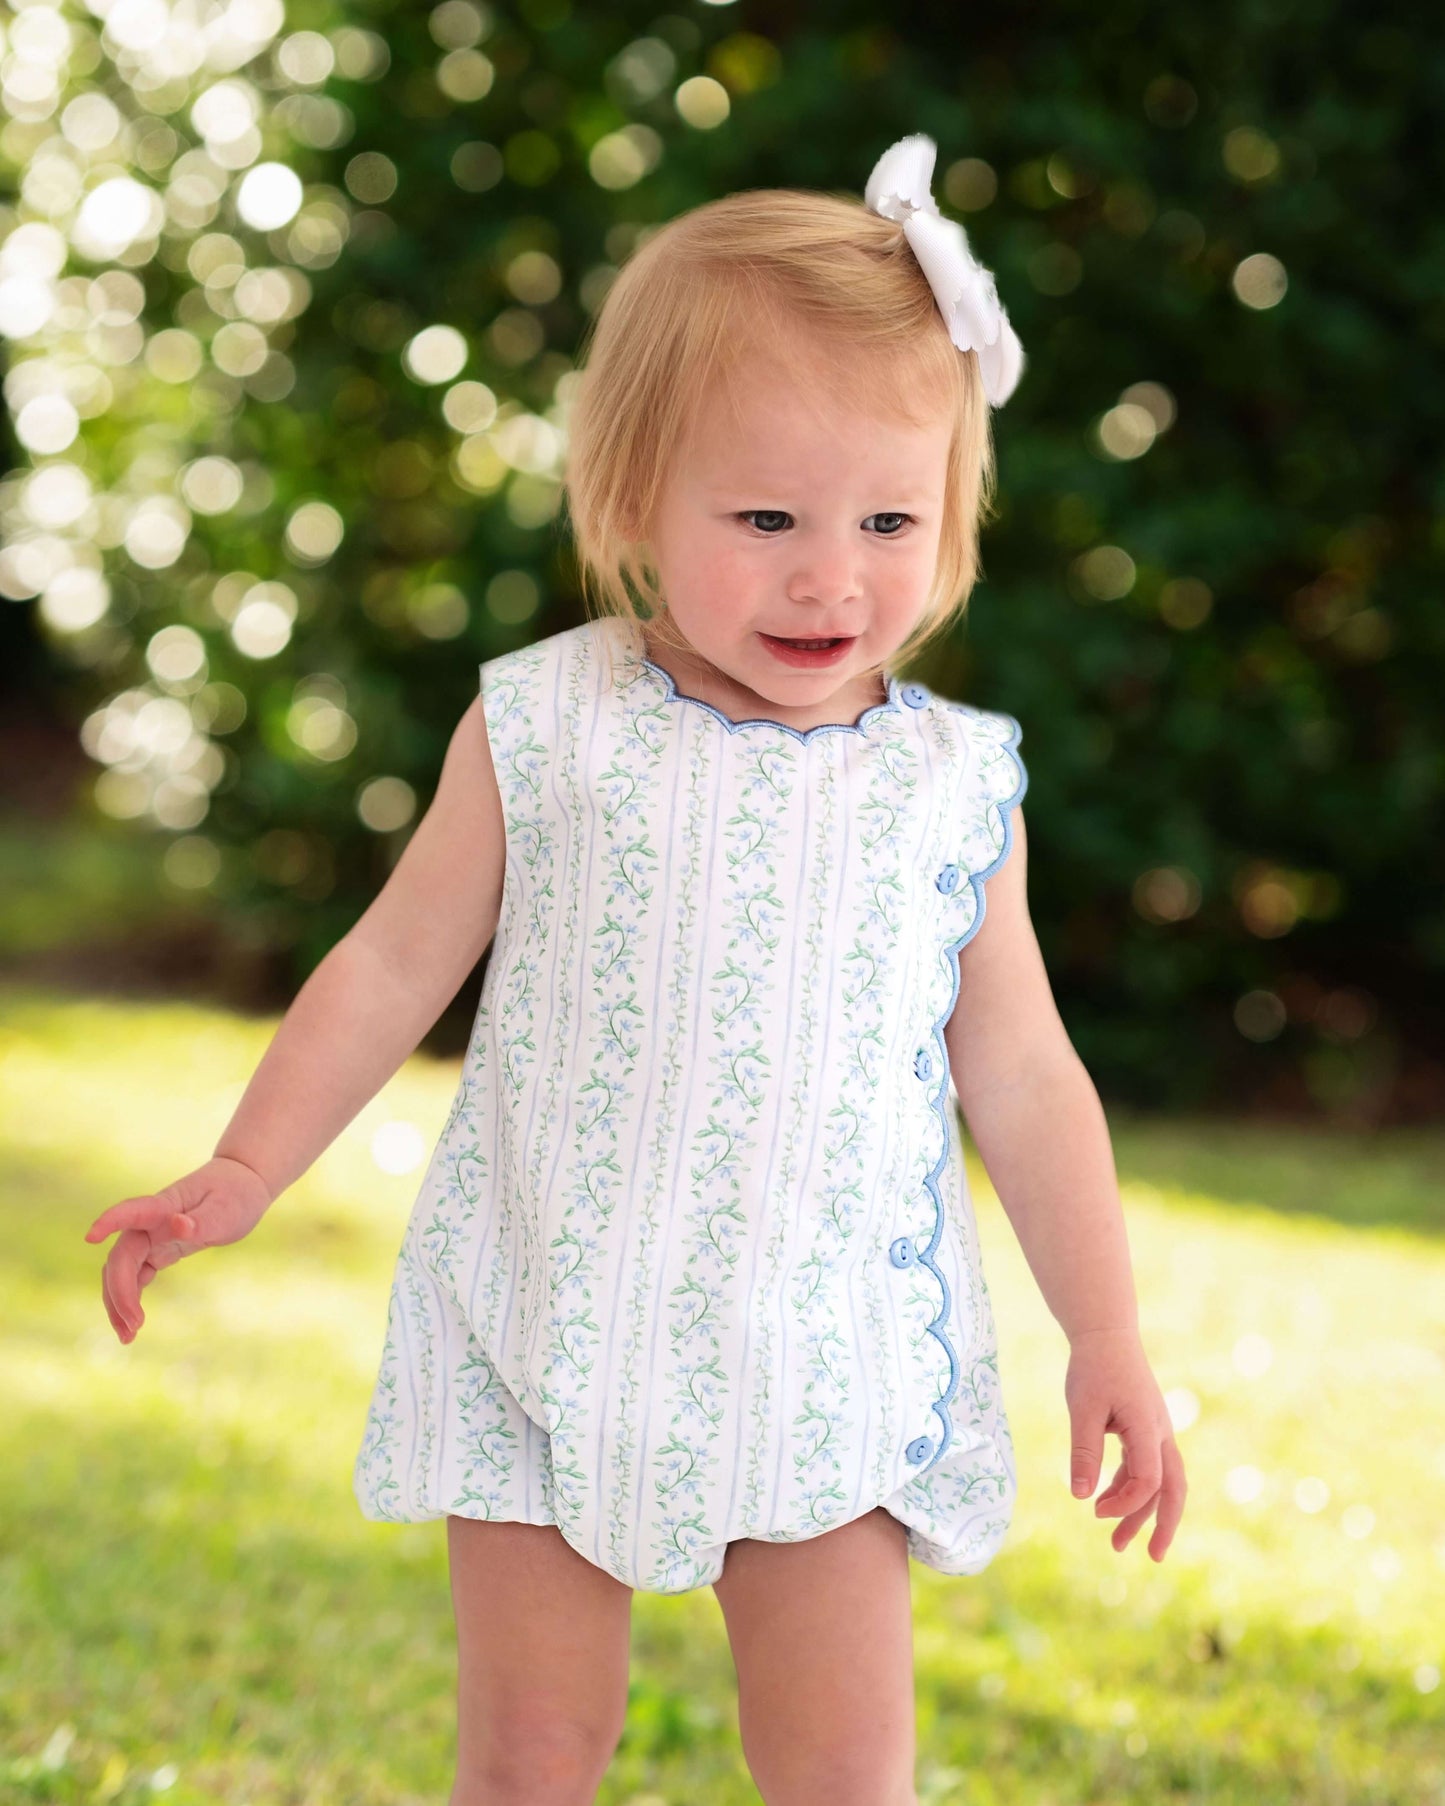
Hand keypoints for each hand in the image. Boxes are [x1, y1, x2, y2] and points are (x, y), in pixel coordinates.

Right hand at [83, 1156, 274, 1344]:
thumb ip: (200, 1220)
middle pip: (122, 1256)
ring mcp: (152, 1238)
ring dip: (118, 1302)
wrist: (242, 1186)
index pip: (132, 1211)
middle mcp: (152, 1223)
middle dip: (120, 1291)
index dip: (110, 1221)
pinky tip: (131, 1325)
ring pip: (122, 1271)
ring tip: (127, 1337)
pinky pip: (136, 1276)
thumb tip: (177, 1225)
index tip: (91, 1236)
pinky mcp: (159, 1251)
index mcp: (165, 1205)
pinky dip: (131, 1299)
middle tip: (134, 1326)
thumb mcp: (225, 1209)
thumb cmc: (235, 1194)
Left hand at [1064, 1326, 1185, 1561]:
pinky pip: (1143, 1468)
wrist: (1106, 1335)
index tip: (1094, 1509)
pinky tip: (1105, 1502)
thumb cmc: (1094, 1368)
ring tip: (1117, 1544)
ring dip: (1141, 1511)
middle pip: (1173, 1488)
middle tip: (1152, 1557)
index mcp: (1148, 1427)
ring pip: (1158, 1481)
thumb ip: (1084, 1451)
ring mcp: (1155, 1431)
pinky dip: (1129, 1489)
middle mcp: (1160, 1433)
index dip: (1126, 1502)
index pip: (1149, 1479)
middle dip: (1164, 1525)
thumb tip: (1080, 1497)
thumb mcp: (1083, 1409)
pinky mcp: (1144, 1430)